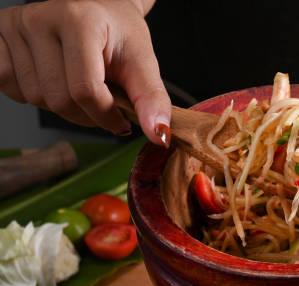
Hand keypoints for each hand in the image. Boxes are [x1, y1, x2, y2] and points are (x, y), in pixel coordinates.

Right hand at [0, 0, 169, 144]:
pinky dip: (31, 94)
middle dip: (86, 115)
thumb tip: (160, 136)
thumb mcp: (143, 62)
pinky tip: (52, 79)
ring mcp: (14, 25)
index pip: (85, 91)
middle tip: (102, 103)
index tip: (121, 120)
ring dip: (61, 106)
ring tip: (78, 84)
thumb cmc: (119, 34)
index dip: (106, 117)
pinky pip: (6, 85)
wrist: (100, 8)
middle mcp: (40, 18)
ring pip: (34, 97)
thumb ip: (152, 99)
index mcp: (79, 21)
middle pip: (58, 99)